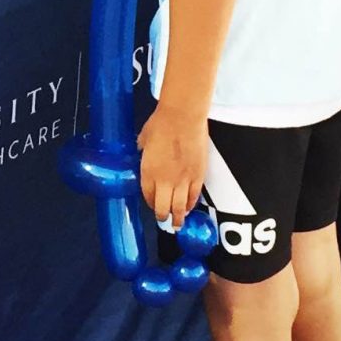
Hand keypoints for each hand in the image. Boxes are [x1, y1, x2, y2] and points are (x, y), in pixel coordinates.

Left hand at [139, 102, 207, 229]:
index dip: (151, 203)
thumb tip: (142, 149)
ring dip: (178, 218)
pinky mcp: (197, 176)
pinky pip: (194, 197)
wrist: (182, 118)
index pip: (148, 196)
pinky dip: (191, 204)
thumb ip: (143, 149)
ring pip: (179, 208)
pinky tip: (189, 207)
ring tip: (178, 223)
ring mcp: (182, 180)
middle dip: (162, 216)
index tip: (153, 204)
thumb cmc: (161, 123)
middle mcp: (164, 180)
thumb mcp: (144, 138)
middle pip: (163, 208)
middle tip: (163, 219)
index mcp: (148, 172)